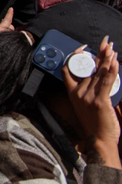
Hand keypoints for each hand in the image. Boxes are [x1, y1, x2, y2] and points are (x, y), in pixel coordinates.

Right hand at [0, 8, 12, 43]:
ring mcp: (10, 41)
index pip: (7, 19)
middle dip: (8, 24)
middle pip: (10, 27)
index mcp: (1, 29)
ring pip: (11, 34)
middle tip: (3, 23)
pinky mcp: (10, 46)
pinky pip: (11, 40)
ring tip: (2, 33)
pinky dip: (8, 38)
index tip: (11, 8)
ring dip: (7, 32)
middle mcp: (7, 34)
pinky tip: (3, 41)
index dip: (9, 13)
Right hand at [62, 39, 121, 168]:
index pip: (68, 69)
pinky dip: (111, 71)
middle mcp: (78, 93)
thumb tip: (98, 76)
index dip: (75, 56)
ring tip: (112, 49)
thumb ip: (88, 91)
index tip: (84, 48)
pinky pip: (106, 82)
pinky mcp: (99, 101)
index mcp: (72, 93)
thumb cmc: (95, 124)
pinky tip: (115, 63)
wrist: (99, 141)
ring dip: (107, 59)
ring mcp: (88, 97)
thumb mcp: (85, 106)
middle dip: (98, 53)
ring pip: (98, 73)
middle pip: (87, 68)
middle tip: (105, 43)